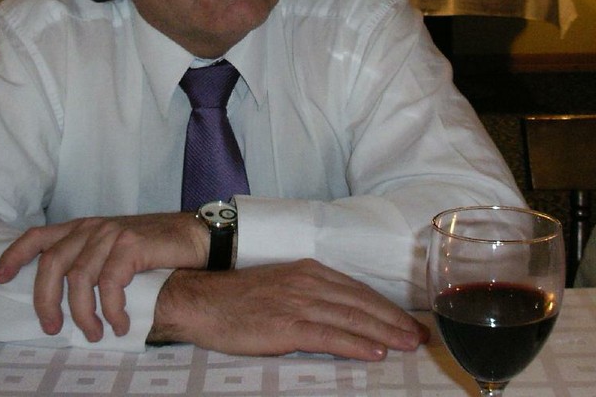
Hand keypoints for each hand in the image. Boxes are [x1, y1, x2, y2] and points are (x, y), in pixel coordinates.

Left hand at [0, 212, 207, 341]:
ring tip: (94, 333)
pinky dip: (110, 310)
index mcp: (84, 227)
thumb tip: (66, 299)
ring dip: (83, 313)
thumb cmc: (156, 250)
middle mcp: (93, 227)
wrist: (196, 236)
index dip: (13, 256)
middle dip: (45, 301)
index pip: (38, 236)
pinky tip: (119, 323)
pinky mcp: (131, 245)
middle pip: (51, 263)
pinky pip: (108, 283)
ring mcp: (112, 233)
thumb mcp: (115, 250)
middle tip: (52, 328)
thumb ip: (91, 262)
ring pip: (79, 278)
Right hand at [149, 259, 429, 360]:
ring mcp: (298, 302)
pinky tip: (374, 352)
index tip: (409, 321)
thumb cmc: (238, 297)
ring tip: (409, 345)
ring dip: (385, 333)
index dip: (387, 307)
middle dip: (395, 320)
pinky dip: (356, 344)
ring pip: (352, 318)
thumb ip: (309, 295)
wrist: (202, 299)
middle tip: (421, 336)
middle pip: (362, 303)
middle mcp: (308, 282)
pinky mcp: (286, 325)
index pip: (358, 290)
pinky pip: (329, 336)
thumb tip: (338, 314)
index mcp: (308, 271)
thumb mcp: (280, 285)